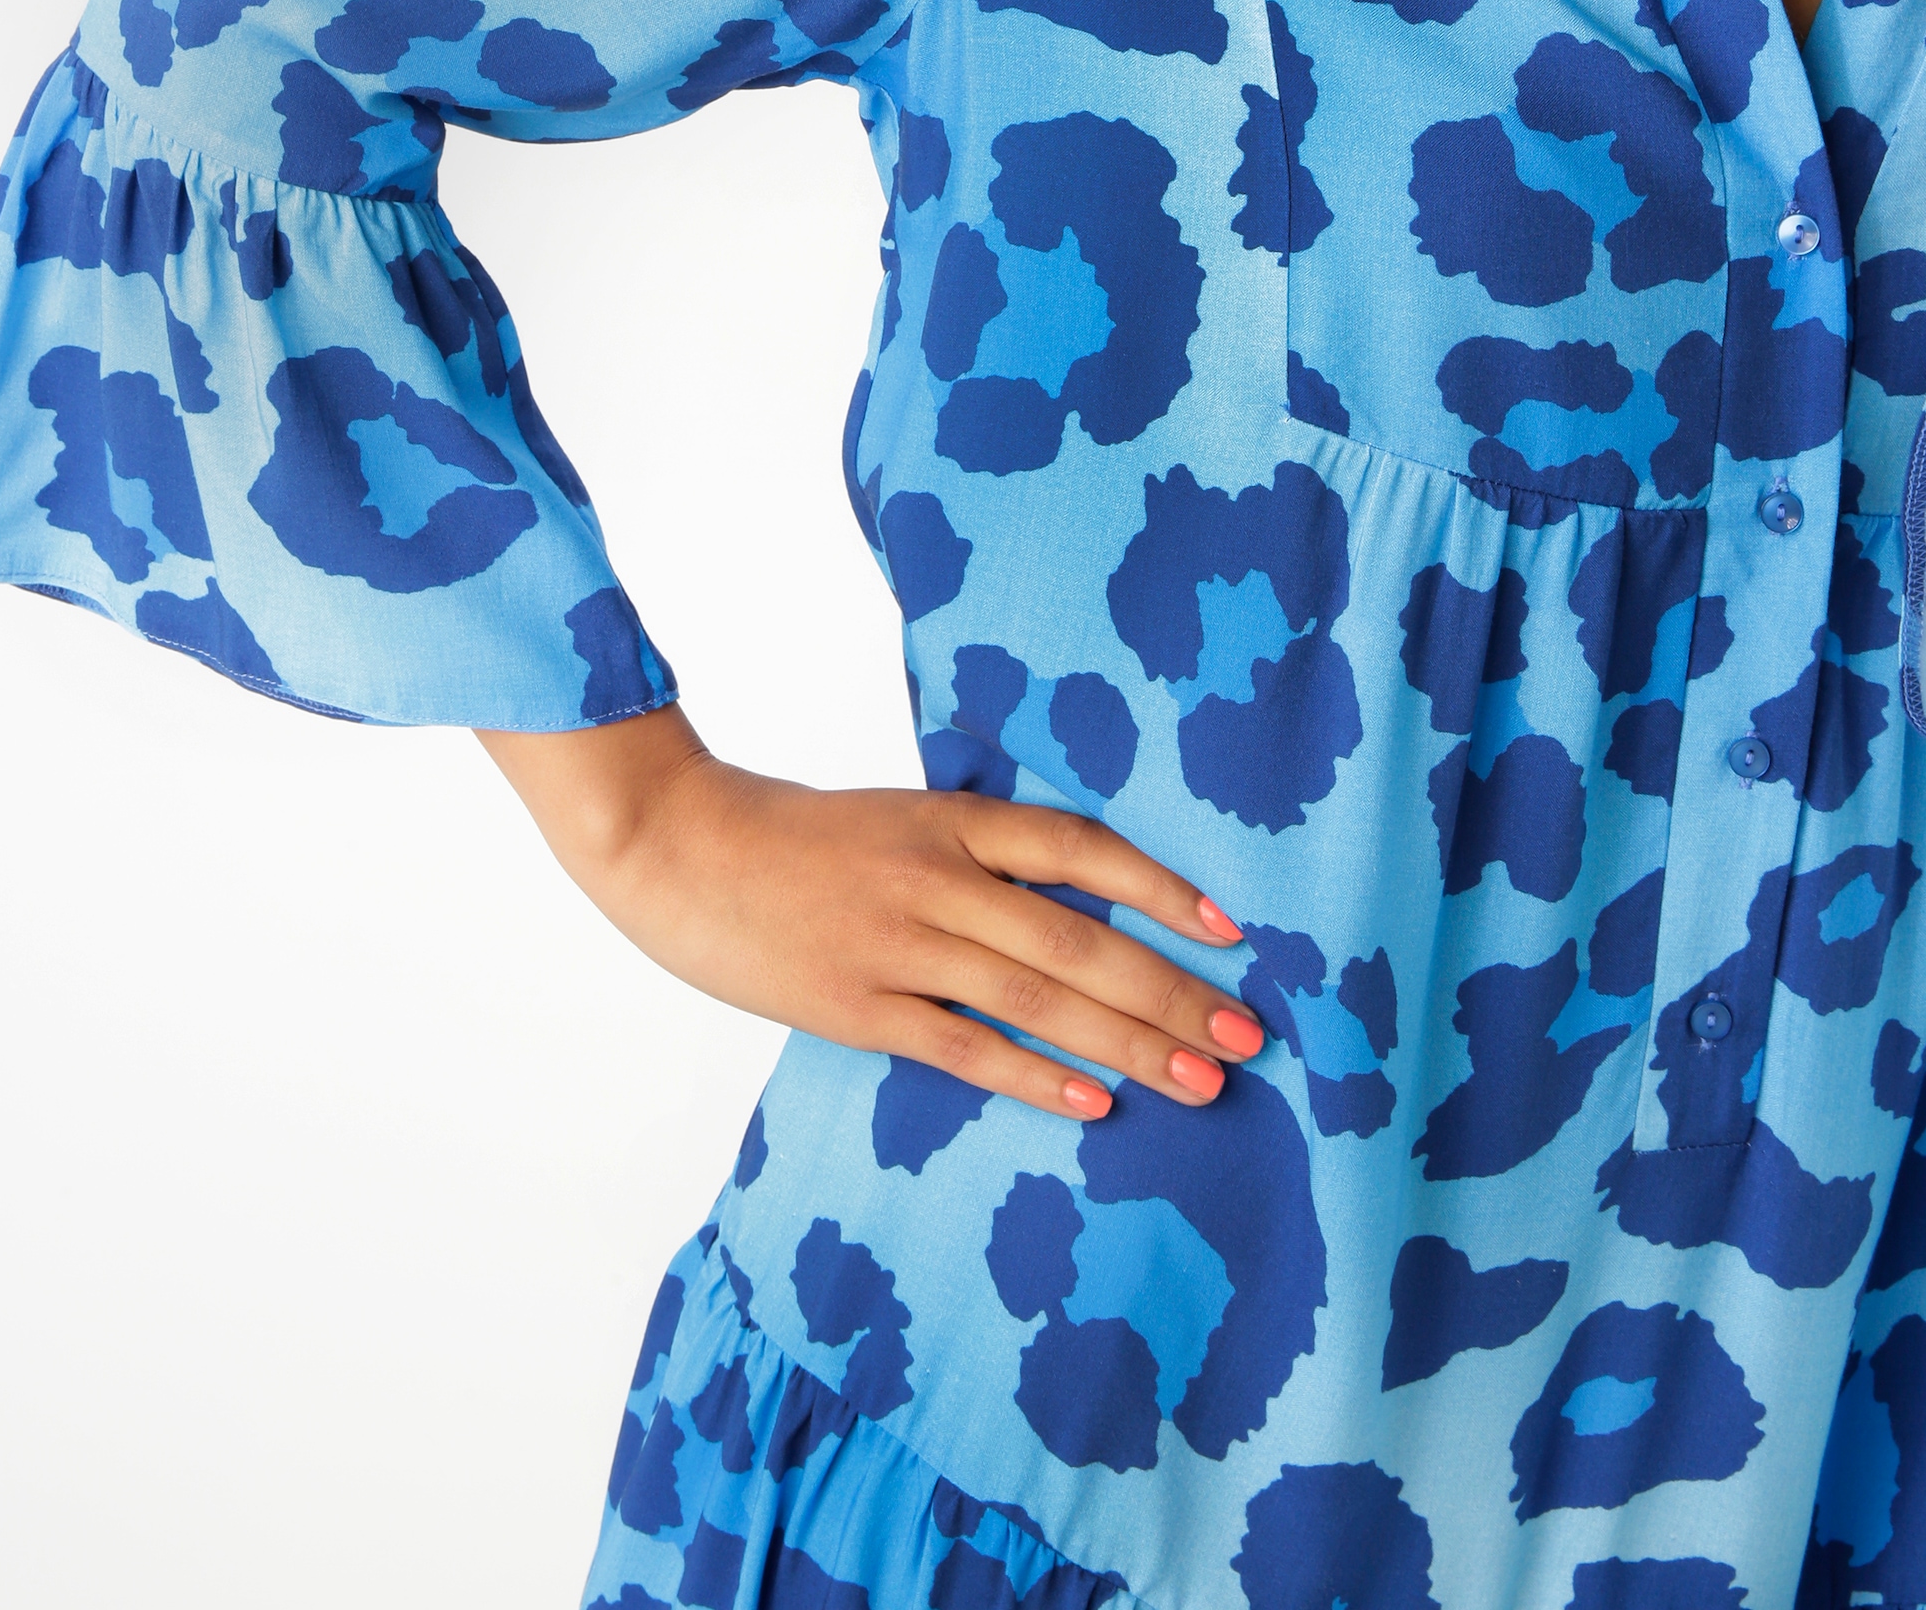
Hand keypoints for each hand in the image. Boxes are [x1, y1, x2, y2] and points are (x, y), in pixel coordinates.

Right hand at [479, 705, 1262, 1122]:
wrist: (677, 845)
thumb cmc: (791, 835)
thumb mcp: (894, 819)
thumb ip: (971, 854)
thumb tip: (1070, 904)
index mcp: (948, 818)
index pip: (1080, 850)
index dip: (1161, 889)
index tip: (1232, 933)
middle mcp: (936, 877)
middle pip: (1078, 940)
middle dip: (1171, 992)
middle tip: (1247, 1038)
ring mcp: (897, 944)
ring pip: (1037, 998)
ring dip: (1128, 1045)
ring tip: (1201, 1082)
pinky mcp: (856, 1006)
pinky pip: (964, 1049)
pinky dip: (1035, 1079)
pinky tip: (1097, 1107)